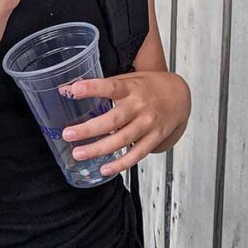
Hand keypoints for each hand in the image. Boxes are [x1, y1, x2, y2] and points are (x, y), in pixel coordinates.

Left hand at [57, 71, 189, 176]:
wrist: (180, 96)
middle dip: (88, 129)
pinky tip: (104, 169)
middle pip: (113, 120)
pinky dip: (120, 164)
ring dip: (99, 149)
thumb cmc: (149, 86)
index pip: (111, 86)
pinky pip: (136, 154)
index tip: (73, 90)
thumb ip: (105, 85)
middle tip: (68, 134)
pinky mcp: (154, 138)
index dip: (93, 88)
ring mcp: (148, 124)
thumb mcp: (130, 79)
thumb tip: (68, 89)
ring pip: (121, 140)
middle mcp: (140, 107)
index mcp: (132, 88)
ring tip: (78, 154)